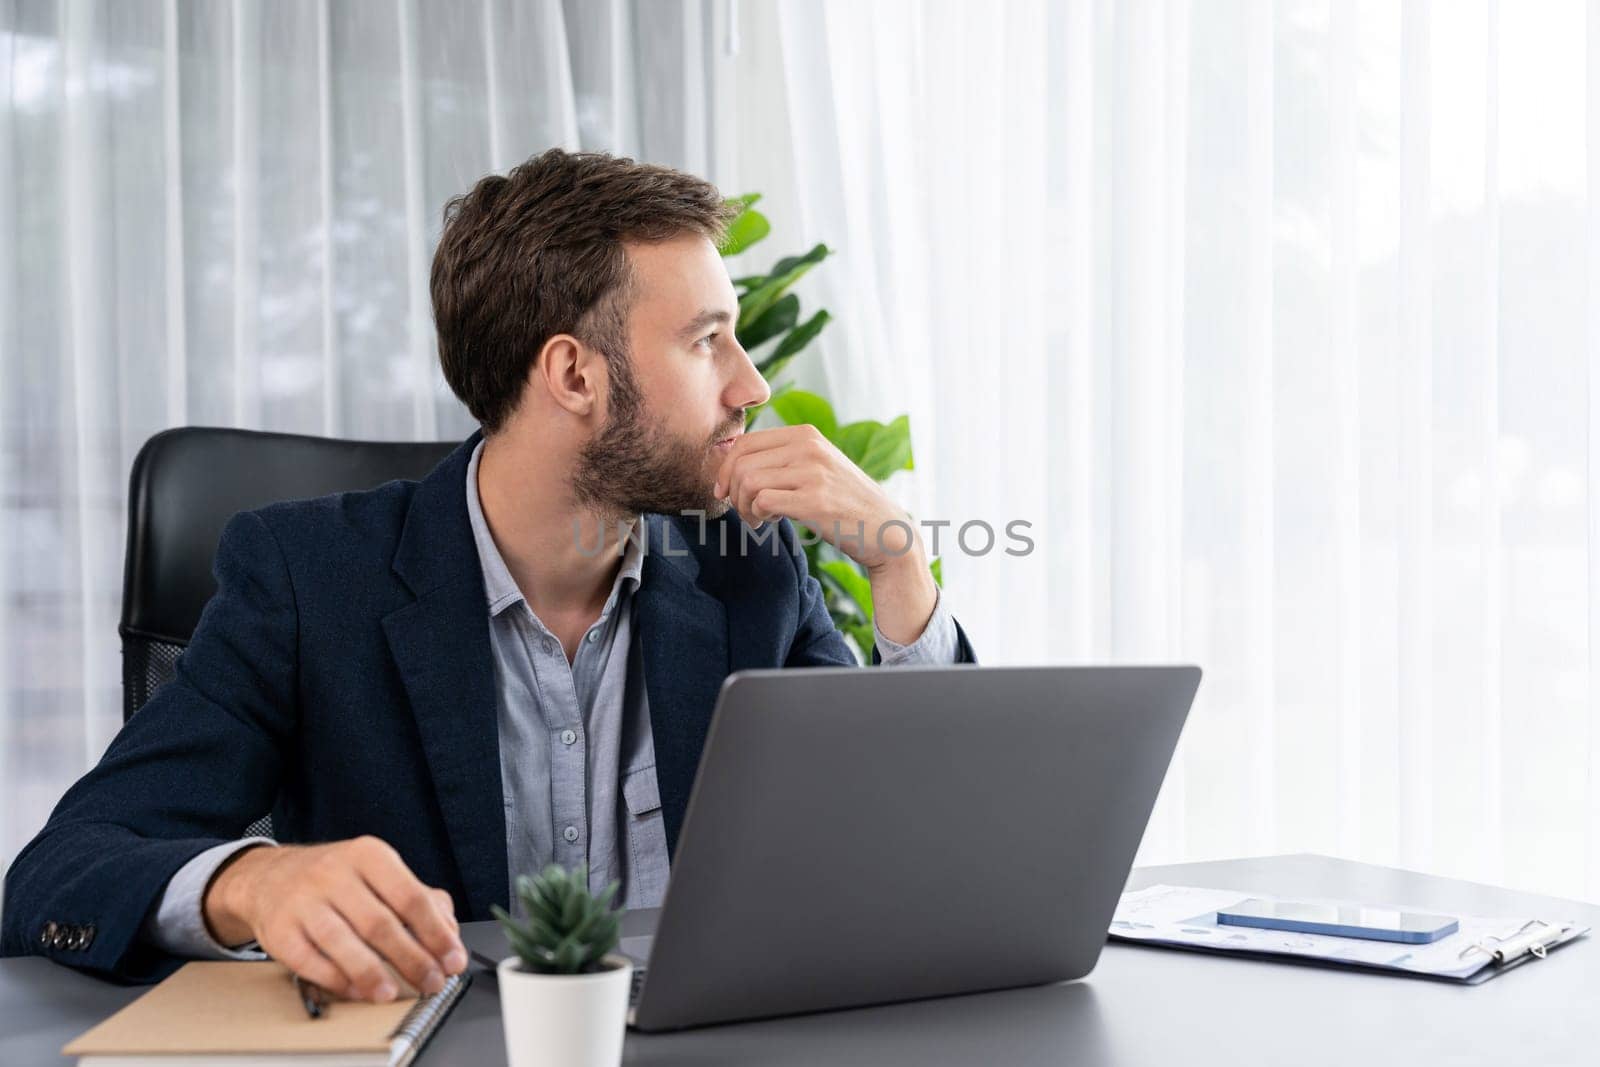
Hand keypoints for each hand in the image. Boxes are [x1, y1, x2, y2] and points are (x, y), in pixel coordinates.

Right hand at [203, 836, 465, 1001]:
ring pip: (343, 942)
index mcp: (368, 855)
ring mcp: (303, 901)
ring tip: (392, 993)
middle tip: (432, 982)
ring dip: (372, 974)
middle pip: (380, 923)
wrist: (271, 877)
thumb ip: (420, 899)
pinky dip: (337, 980)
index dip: (436, 934)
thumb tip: (449, 933)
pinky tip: (356, 990)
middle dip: (412, 960)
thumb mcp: (380, 873)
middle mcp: (334, 873)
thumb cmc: (337, 880)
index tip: (453, 960)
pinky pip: (310, 961)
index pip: (411, 897)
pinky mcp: (279, 930)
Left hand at [712, 424, 918, 570]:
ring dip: (744, 506)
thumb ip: (782, 459)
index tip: (725, 491)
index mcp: (806, 435)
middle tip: (744, 511)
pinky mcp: (815, 501)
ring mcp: (813, 473)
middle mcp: (809, 447)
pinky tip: (771, 522)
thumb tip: (728, 461)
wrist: (886, 530)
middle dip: (732, 491)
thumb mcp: (817, 467)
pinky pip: (763, 502)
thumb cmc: (844, 503)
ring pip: (748, 481)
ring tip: (758, 519)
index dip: (725, 469)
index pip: (745, 442)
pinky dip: (757, 516)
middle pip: (741, 462)